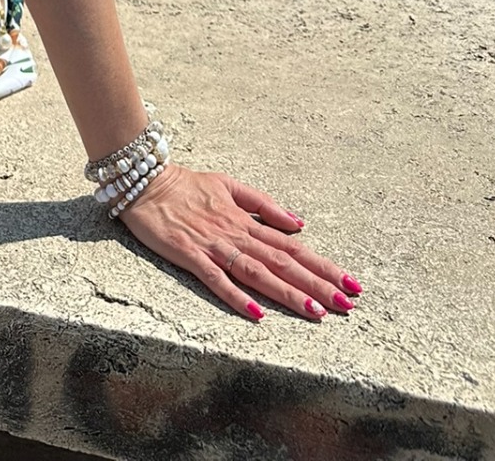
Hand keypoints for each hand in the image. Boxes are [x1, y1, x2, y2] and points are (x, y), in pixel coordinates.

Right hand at [119, 163, 362, 321]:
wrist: (144, 181)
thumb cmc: (186, 184)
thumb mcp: (228, 184)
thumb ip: (263, 204)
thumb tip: (299, 224)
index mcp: (246, 220)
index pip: (292, 247)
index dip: (322, 266)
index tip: (351, 285)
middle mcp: (235, 234)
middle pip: (282, 262)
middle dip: (316, 284)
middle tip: (347, 305)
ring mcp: (213, 245)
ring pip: (256, 272)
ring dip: (287, 293)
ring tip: (316, 312)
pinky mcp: (189, 254)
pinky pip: (216, 278)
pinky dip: (237, 295)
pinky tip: (257, 312)